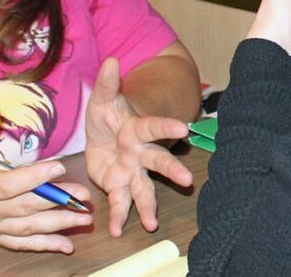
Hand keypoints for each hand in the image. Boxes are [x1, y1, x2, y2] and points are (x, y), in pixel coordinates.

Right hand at [0, 92, 91, 251]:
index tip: (60, 166)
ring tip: (84, 218)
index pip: (8, 185)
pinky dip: (45, 245)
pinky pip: (22, 244)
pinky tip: (67, 245)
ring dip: (58, 225)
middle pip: (25, 207)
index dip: (34, 178)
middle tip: (84, 194)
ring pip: (28, 228)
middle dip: (57, 201)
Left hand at [85, 57, 191, 236]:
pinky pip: (121, 202)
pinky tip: (118, 230)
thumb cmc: (110, 113)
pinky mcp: (120, 185)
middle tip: (187, 180)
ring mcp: (132, 171)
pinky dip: (120, 216)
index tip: (183, 130)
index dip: (168, 128)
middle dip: (172, 170)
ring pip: (144, 188)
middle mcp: (140, 152)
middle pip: (158, 161)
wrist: (106, 134)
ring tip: (152, 223)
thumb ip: (107, 82)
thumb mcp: (103, 97)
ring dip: (149, 205)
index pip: (154, 126)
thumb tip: (111, 59)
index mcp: (137, 128)